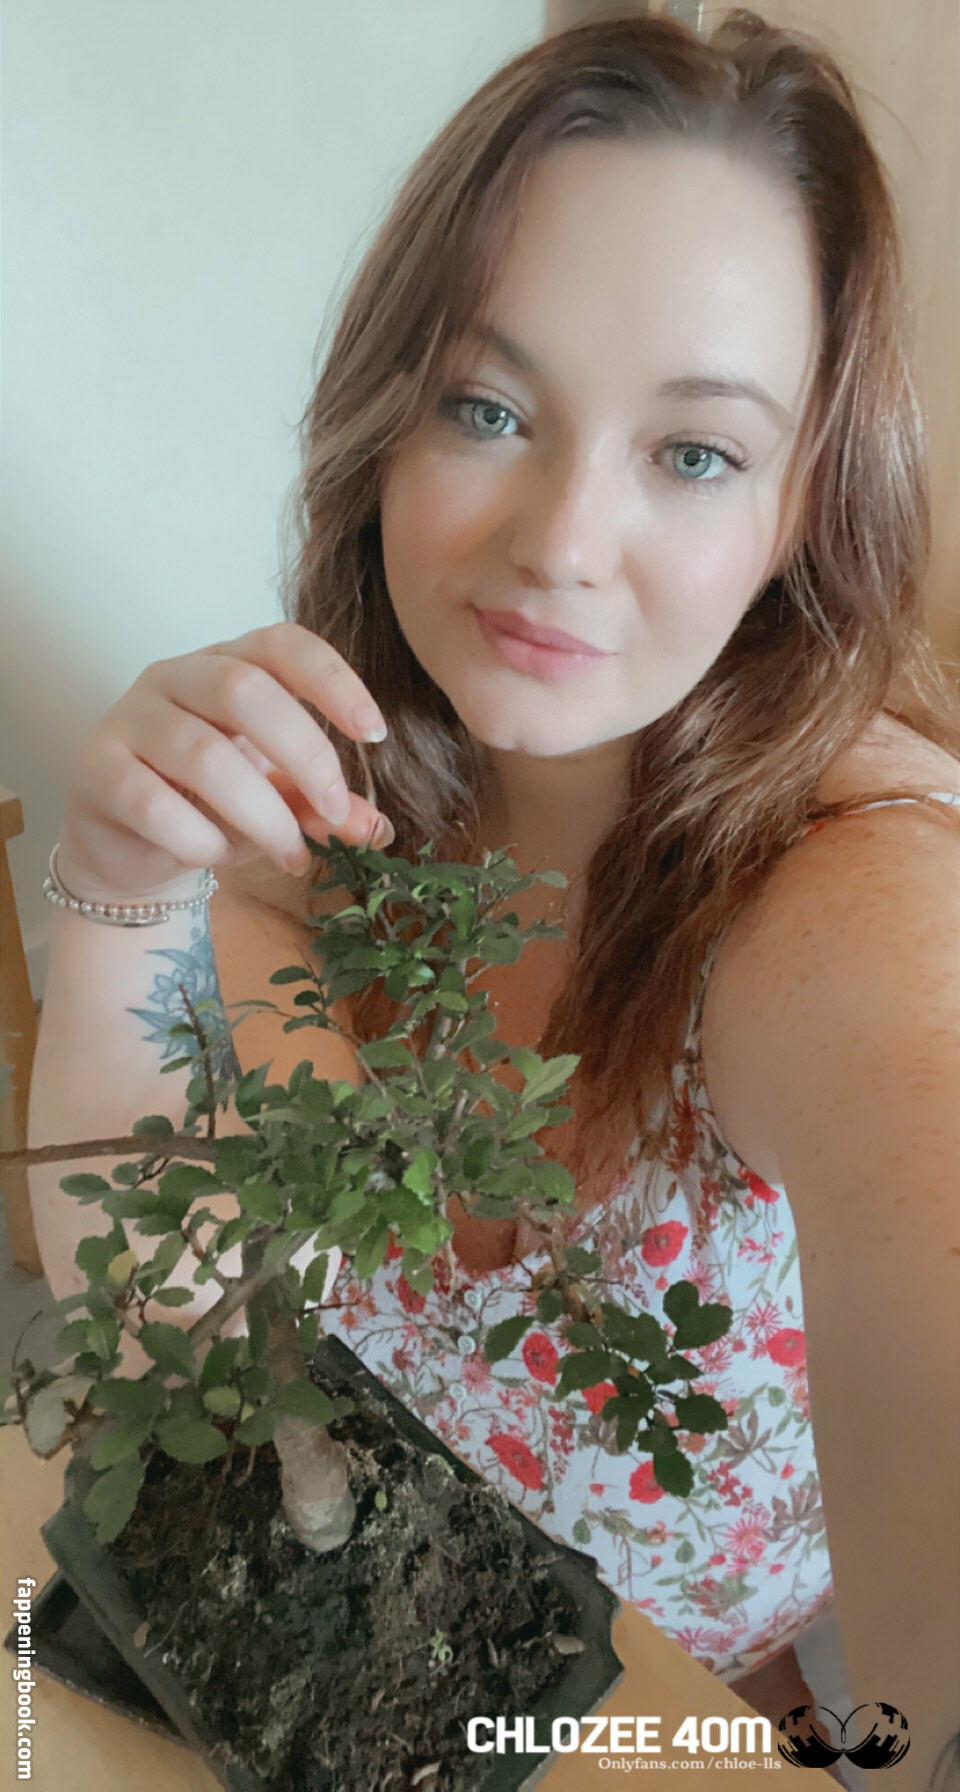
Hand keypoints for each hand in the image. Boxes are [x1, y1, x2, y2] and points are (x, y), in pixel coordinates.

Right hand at [59, 621, 393, 902]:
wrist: (128, 849)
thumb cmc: (209, 806)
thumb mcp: (276, 799)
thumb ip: (319, 803)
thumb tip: (372, 826)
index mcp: (226, 663)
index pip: (282, 645)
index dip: (332, 680)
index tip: (374, 734)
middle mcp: (174, 676)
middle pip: (244, 690)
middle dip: (303, 754)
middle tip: (333, 810)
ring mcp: (128, 718)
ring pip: (203, 754)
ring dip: (261, 814)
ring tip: (290, 855)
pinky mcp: (96, 769)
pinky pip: (153, 803)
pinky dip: (201, 839)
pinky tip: (219, 857)